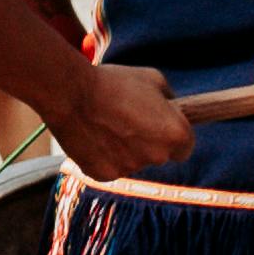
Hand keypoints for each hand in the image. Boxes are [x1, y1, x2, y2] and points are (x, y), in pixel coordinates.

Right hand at [53, 58, 187, 184]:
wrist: (69, 93)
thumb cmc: (112, 82)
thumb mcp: (152, 79)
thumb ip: (169, 98)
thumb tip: (171, 106)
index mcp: (176, 134)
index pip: (185, 147)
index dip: (171, 136)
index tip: (157, 127)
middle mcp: (158, 156)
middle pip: (157, 156)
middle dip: (146, 142)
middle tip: (125, 122)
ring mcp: (130, 168)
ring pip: (131, 162)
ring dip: (123, 149)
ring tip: (103, 125)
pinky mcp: (104, 175)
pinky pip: (108, 168)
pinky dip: (101, 156)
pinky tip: (91, 136)